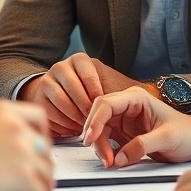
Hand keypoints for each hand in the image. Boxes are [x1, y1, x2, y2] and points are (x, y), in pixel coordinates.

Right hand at [0, 96, 52, 190]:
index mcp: (2, 112)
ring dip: (46, 190)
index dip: (42, 132)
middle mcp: (17, 130)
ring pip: (47, 174)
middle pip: (45, 147)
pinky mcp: (24, 180)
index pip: (37, 116)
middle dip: (43, 165)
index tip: (40, 145)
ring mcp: (23, 154)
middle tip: (37, 177)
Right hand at [18, 53, 157, 137]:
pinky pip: (47, 109)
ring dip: (71, 114)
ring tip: (86, 127)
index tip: (99, 105)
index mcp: (82, 61)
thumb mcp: (122, 91)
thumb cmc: (109, 100)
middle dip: (81, 104)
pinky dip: (61, 121)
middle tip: (92, 120)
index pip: (85, 69)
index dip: (92, 88)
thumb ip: (133, 90)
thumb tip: (149, 90)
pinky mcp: (41, 98)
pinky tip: (74, 129)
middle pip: (68, 82)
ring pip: (56, 96)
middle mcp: (63, 67)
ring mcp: (48, 80)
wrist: (83, 107)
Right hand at [81, 87, 190, 166]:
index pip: (107, 103)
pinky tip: (111, 160)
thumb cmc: (187, 133)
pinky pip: (106, 138)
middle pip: (98, 114)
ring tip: (109, 162)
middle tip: (102, 156)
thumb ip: (143, 146)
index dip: (95, 121)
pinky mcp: (124, 132)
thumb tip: (120, 158)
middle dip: (95, 135)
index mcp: (137, 98)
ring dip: (99, 145)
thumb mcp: (167, 139)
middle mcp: (127, 105)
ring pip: (100, 128)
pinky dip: (104, 150)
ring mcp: (124, 119)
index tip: (91, 138)